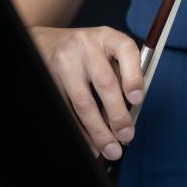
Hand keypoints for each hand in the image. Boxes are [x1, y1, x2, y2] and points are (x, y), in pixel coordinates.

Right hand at [29, 25, 144, 160]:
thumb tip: (131, 112)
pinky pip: (68, 110)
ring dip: (98, 130)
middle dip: (117, 115)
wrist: (48, 42)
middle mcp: (87, 45)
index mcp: (107, 36)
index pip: (125, 50)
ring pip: (84, 102)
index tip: (137, 100)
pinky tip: (91, 143)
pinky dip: (81, 131)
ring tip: (111, 149)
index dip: (133, 75)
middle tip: (126, 136)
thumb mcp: (106, 51)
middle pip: (105, 82)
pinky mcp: (50, 79)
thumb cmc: (87, 52)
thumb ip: (120, 74)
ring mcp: (66, 62)